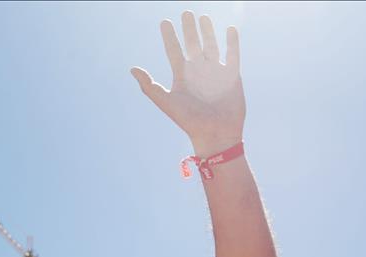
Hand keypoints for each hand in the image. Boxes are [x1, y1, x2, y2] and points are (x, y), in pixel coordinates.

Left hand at [131, 11, 244, 155]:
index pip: (174, 51)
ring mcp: (216, 73)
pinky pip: (233, 55)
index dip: (169, 37)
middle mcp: (198, 72)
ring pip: (211, 46)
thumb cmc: (190, 121)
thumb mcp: (167, 103)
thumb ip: (150, 87)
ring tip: (203, 18)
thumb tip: (132, 68)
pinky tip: (230, 30)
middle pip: (192, 45)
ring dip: (208, 32)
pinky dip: (232, 43)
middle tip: (186, 12)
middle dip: (189, 29)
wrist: (215, 135)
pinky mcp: (232, 76)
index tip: (164, 22)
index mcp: (182, 76)